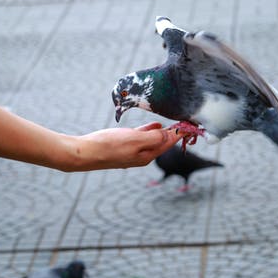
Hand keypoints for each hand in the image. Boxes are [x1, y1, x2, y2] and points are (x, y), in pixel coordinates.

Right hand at [63, 122, 183, 170]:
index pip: (169, 142)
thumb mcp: (135, 140)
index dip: (181, 133)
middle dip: (176, 133)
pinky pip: (143, 138)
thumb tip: (169, 135)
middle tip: (188, 122)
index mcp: (148, 155)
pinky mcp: (124, 146)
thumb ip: (154, 137)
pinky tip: (155, 125)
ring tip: (175, 123)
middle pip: (164, 143)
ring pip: (155, 140)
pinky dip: (151, 131)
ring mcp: (133, 152)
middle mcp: (143, 156)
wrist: (85, 153)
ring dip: (165, 132)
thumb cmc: (109, 146)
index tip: (192, 124)